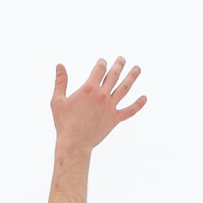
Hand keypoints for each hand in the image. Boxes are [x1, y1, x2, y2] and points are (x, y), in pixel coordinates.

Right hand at [47, 58, 145, 202]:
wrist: (74, 143)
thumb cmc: (64, 123)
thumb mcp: (57, 100)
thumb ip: (60, 81)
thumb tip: (59, 65)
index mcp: (89, 89)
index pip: (99, 69)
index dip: (101, 63)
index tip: (102, 62)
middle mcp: (102, 95)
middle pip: (113, 75)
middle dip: (118, 65)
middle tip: (122, 59)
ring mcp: (110, 107)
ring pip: (124, 88)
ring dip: (132, 77)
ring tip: (137, 69)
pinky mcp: (115, 119)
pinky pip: (130, 110)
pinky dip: (138, 104)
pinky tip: (144, 98)